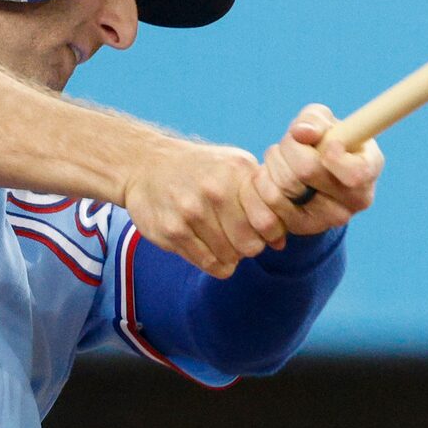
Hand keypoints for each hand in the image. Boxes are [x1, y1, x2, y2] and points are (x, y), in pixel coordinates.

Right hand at [117, 137, 288, 275]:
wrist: (145, 164)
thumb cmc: (199, 169)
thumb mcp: (233, 167)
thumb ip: (261, 198)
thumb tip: (281, 241)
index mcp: (237, 171)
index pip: (270, 220)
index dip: (270, 232)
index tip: (262, 231)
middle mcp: (216, 190)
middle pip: (251, 244)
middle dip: (250, 247)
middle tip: (240, 239)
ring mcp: (192, 211)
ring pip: (230, 257)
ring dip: (230, 256)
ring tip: (222, 240)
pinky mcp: (173, 230)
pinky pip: (208, 264)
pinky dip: (215, 264)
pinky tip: (210, 249)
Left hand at [254, 103, 383, 232]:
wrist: (314, 173)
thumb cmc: (324, 140)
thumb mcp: (324, 122)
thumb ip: (314, 120)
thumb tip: (301, 133)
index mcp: (369, 170)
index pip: (355, 173)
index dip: (334, 156)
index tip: (327, 143)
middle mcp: (354, 201)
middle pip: (306, 170)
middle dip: (290, 146)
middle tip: (292, 141)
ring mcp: (329, 219)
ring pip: (281, 187)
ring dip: (272, 163)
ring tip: (280, 158)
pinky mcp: (301, 228)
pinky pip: (268, 205)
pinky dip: (261, 182)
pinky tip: (271, 175)